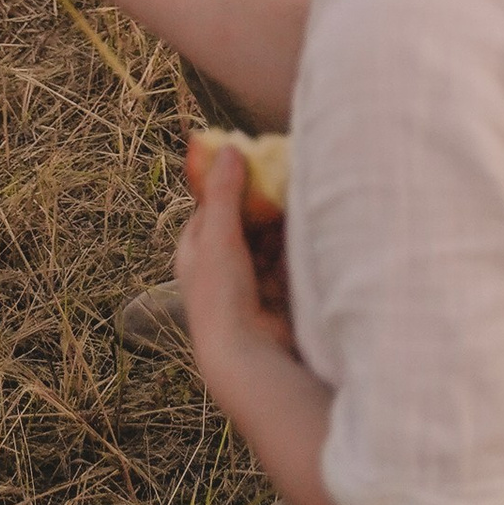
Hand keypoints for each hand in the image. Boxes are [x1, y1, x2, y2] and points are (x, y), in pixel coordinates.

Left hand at [176, 143, 295, 384]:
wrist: (245, 357)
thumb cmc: (221, 294)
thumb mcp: (218, 235)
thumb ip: (225, 192)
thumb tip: (229, 147)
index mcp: (194, 253)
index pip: (209, 208)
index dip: (229, 184)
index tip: (253, 160)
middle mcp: (218, 269)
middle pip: (242, 225)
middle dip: (262, 204)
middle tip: (285, 174)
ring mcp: (247, 285)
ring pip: (266, 243)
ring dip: (281, 225)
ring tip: (300, 196)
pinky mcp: (274, 298)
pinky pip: (285, 264)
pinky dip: (294, 248)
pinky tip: (308, 229)